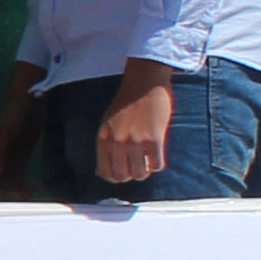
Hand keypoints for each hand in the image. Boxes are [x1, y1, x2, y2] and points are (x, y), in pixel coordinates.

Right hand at [0, 88, 38, 193]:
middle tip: (21, 196)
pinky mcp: (21, 158)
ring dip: (18, 190)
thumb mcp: (5, 134)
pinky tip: (34, 188)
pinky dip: (25, 184)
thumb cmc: (13, 114)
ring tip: (30, 193)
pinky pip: (20, 176)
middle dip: (7, 190)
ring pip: (9, 181)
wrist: (30, 103)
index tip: (3, 193)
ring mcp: (9, 159)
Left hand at [94, 63, 176, 190]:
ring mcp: (135, 141)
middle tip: (137, 166)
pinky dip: (158, 164)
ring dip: (145, 171)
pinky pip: (157, 165)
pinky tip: (157, 154)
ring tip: (147, 160)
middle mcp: (117, 142)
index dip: (116, 177)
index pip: (105, 172)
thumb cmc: (127, 103)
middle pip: (123, 176)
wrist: (144, 83)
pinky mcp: (154, 139)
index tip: (124, 171)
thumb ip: (105, 146)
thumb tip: (102, 174)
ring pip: (140, 174)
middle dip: (130, 175)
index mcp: (103, 139)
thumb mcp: (107, 123)